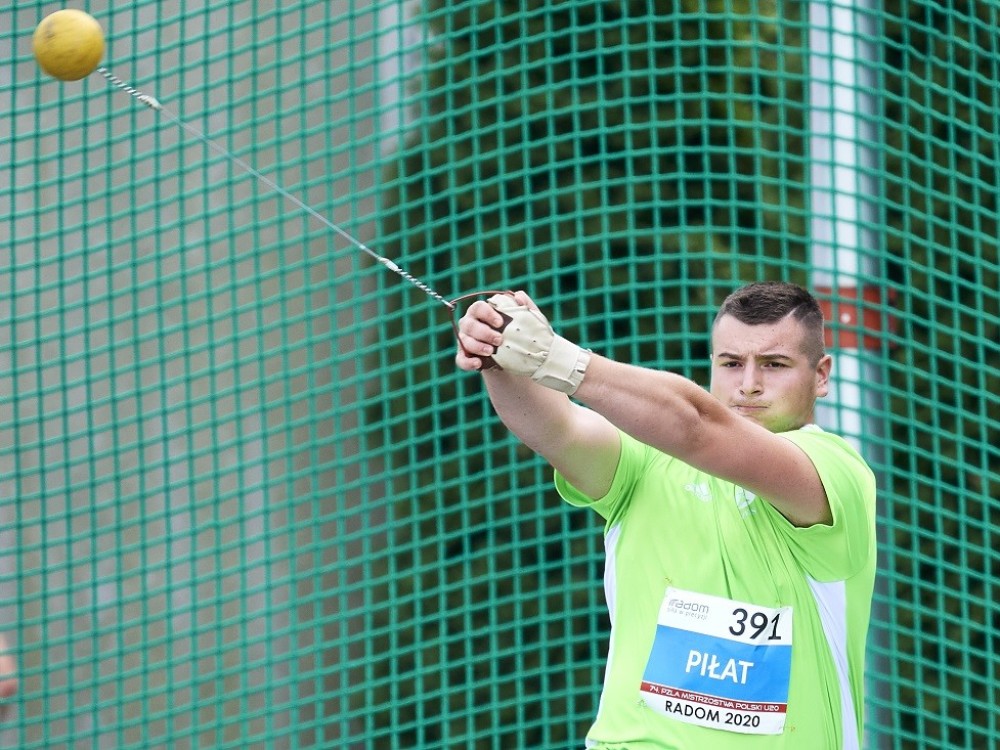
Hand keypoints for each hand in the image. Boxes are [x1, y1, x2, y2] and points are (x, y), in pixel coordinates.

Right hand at [458, 291, 590, 394]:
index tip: (500, 322)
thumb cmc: (517, 332)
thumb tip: (519, 297)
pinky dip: (468, 362)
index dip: (487, 314)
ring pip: (464, 341)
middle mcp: (469, 323)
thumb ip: (525, 305)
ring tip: (491, 352)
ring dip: (477, 346)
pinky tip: (478, 364)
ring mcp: (465, 340)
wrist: (513, 357)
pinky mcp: (464, 356)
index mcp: (480, 311)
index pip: (478, 307)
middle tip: (499, 340)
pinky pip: (461, 359)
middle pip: (469, 324)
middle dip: (483, 332)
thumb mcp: (526, 320)